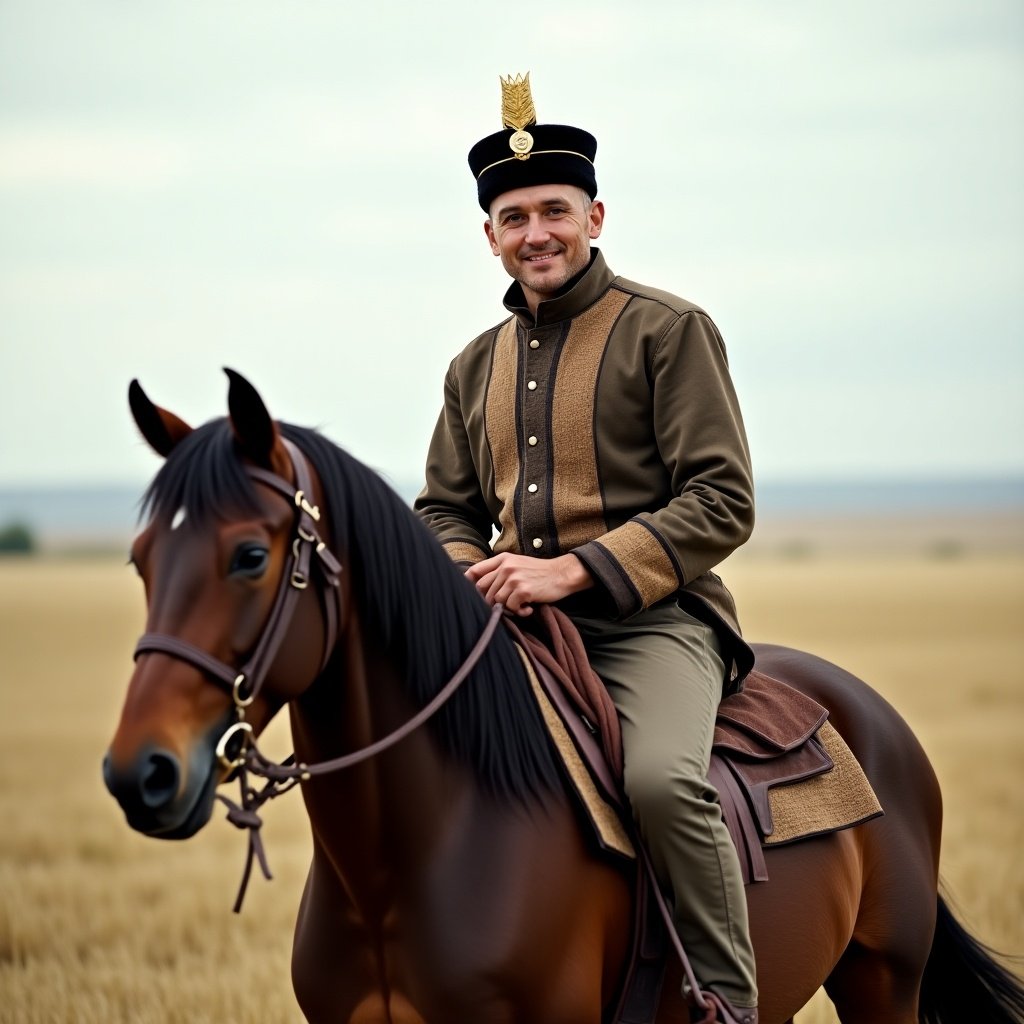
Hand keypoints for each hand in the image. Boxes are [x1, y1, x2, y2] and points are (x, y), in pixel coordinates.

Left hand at [465, 552, 592, 616]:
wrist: (562, 574)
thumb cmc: (540, 572)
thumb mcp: (517, 564)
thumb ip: (499, 571)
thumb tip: (479, 587)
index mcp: (503, 559)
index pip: (476, 571)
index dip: (468, 584)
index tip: (468, 596)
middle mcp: (506, 567)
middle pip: (483, 590)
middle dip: (491, 602)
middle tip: (507, 605)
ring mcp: (514, 578)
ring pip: (497, 601)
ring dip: (508, 608)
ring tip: (521, 605)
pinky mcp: (523, 590)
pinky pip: (511, 608)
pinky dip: (519, 612)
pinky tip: (528, 608)